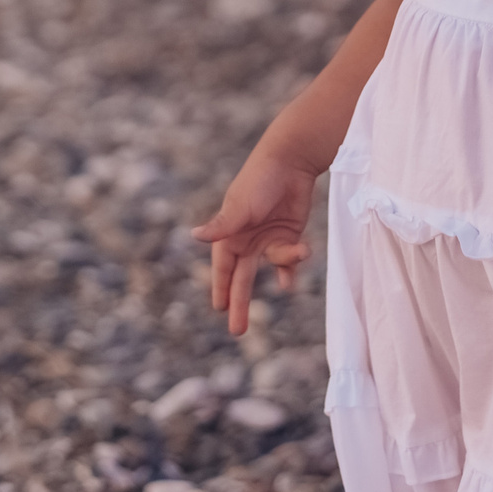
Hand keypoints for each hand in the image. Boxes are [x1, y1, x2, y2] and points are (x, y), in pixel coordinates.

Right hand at [189, 143, 316, 335]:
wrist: (291, 160)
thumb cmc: (259, 180)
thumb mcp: (239, 207)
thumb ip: (221, 226)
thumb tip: (193, 236)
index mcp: (230, 232)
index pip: (223, 268)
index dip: (220, 289)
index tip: (218, 309)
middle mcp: (247, 238)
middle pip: (242, 278)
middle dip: (240, 303)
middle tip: (238, 331)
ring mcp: (269, 236)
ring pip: (272, 265)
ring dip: (286, 264)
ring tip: (298, 250)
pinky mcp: (289, 232)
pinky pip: (288, 259)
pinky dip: (291, 268)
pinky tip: (291, 280)